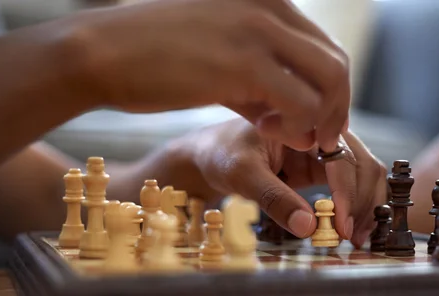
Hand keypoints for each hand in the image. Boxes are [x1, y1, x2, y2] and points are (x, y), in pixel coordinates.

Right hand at [78, 0, 349, 151]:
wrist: (102, 53)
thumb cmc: (155, 60)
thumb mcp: (219, 65)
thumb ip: (259, 88)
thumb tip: (292, 120)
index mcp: (267, 1)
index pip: (324, 48)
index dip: (330, 91)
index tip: (317, 122)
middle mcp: (271, 8)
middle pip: (337, 63)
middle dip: (336, 109)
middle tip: (318, 139)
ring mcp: (260, 31)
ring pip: (329, 81)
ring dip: (320, 119)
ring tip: (289, 136)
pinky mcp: (245, 62)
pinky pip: (300, 102)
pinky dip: (296, 127)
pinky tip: (266, 131)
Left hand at [172, 118, 386, 247]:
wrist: (210, 156)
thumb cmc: (221, 155)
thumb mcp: (243, 175)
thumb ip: (275, 199)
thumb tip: (308, 228)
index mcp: (305, 122)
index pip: (340, 157)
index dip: (346, 193)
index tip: (342, 225)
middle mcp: (321, 132)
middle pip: (361, 164)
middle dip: (361, 201)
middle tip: (352, 236)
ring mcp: (323, 151)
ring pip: (363, 175)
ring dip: (366, 205)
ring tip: (357, 237)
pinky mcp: (321, 168)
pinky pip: (350, 185)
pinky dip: (355, 206)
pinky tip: (352, 228)